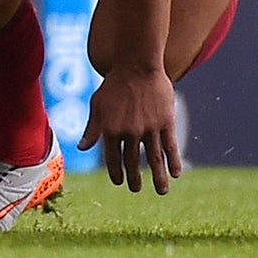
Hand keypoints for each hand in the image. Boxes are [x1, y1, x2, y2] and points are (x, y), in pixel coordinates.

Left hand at [80, 63, 179, 193]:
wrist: (136, 66)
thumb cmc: (114, 85)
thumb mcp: (97, 105)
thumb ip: (92, 129)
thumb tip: (81, 148)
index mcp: (110, 129)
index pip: (112, 158)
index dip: (115, 172)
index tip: (118, 182)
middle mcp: (129, 132)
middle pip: (133, 162)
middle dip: (135, 179)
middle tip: (135, 189)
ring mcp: (149, 128)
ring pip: (155, 159)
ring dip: (158, 177)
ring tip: (161, 192)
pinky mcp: (166, 123)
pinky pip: (170, 147)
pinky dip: (174, 161)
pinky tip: (176, 174)